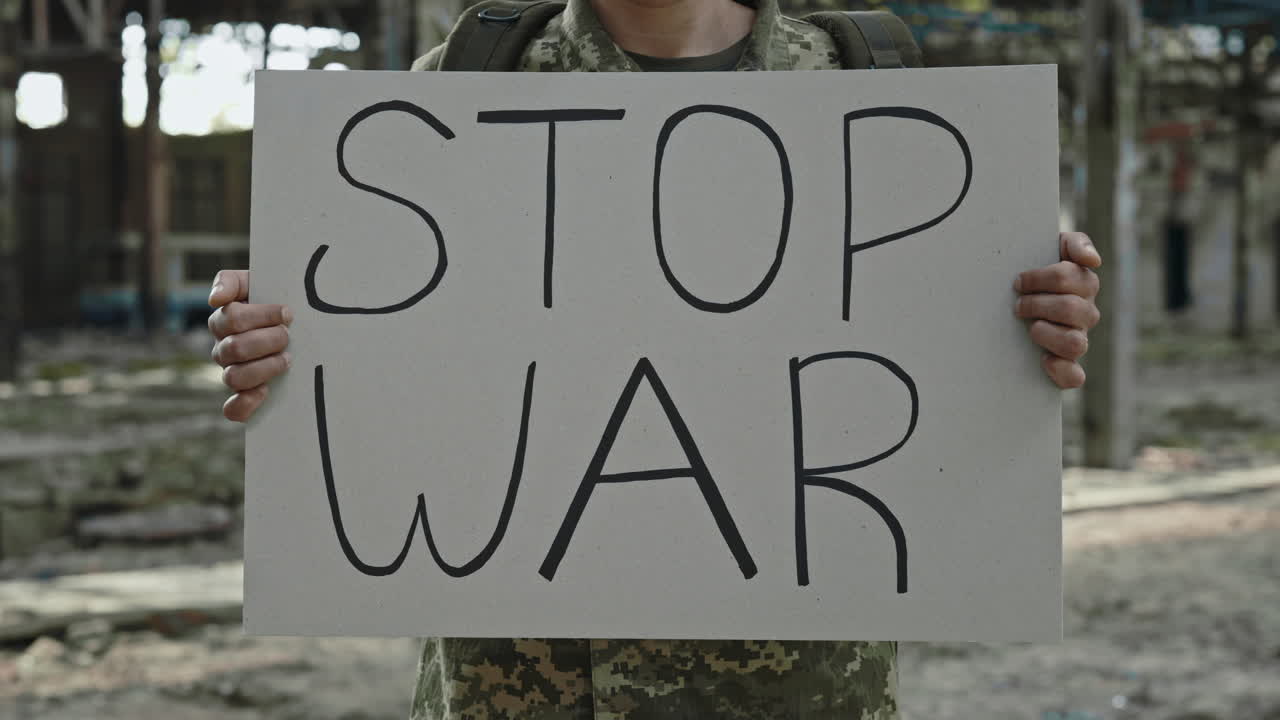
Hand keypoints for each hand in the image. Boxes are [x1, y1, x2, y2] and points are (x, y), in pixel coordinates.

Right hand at [208, 270, 292, 421]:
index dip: (262, 315)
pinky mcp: (244, 396)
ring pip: (234, 377)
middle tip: (287, 335)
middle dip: (268, 340)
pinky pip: (233, 409)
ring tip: (287, 359)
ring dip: (265, 368)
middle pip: (235, 349)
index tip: (287, 313)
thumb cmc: (273, 300)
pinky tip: (264, 392)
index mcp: (223, 322)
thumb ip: (230, 281)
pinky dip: (245, 404)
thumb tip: (215, 299)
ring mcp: (232, 373)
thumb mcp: (255, 282)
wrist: (294, 320)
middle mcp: (223, 349)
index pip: (232, 319)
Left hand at [1015, 232, 1101, 389]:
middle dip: (1038, 304)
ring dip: (1048, 334)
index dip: (1040, 278)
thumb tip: (1092, 260)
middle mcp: (1084, 313)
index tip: (1018, 282)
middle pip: (1072, 309)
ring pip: (1076, 343)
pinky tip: (1044, 360)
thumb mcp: (1053, 246)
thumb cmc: (1035, 269)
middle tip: (1019, 305)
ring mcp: (1077, 339)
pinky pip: (1075, 377)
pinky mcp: (1067, 365)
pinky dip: (1061, 370)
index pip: (1069, 277)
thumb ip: (1075, 244)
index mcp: (1083, 285)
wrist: (1017, 295)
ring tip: (1031, 327)